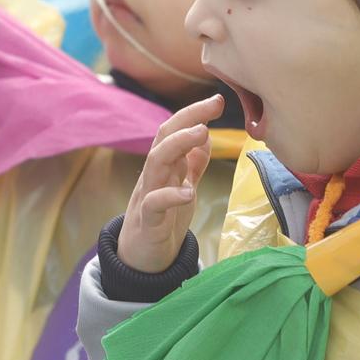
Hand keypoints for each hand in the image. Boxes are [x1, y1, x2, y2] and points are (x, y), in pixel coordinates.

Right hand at [118, 95, 225, 273]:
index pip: (174, 131)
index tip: (218, 99)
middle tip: (212, 107)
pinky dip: (170, 196)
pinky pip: (154, 204)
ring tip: (201, 133)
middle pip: (163, 138)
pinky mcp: (147, 222)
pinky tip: (188, 192)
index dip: (194, 113)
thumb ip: (192, 163)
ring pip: (155, 162)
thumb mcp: (182, 187)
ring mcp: (148, 196)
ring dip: (177, 144)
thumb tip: (205, 134)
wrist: (141, 259)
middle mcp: (154, 175)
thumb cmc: (163, 220)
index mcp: (165, 166)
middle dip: (187, 118)